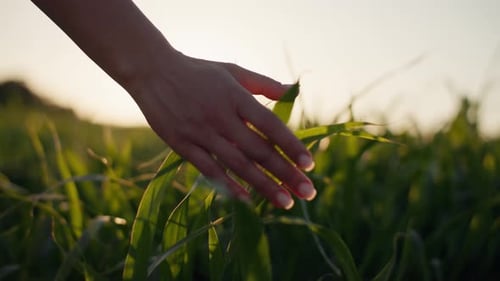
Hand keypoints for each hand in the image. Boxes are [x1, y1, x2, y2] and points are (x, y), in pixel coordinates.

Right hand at [130, 53, 315, 208]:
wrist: (152, 71)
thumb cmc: (198, 72)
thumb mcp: (232, 71)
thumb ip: (262, 83)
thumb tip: (292, 91)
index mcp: (235, 97)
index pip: (270, 125)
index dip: (291, 145)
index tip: (310, 164)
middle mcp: (221, 117)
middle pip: (259, 150)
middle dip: (285, 173)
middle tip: (308, 192)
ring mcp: (201, 133)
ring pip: (238, 164)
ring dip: (263, 185)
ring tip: (286, 201)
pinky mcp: (182, 145)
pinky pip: (209, 169)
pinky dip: (228, 185)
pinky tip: (247, 200)